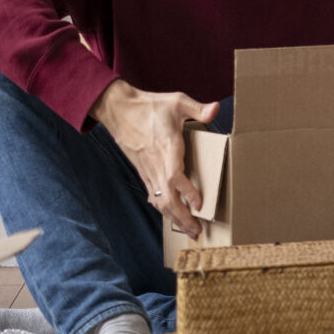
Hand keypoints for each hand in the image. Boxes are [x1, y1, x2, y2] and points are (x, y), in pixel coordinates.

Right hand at [89, 79, 217, 236]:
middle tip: (198, 233)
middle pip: (168, 198)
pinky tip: (171, 216)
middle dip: (183, 218)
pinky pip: (154, 195)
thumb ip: (198, 108)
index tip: (200, 205)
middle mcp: (156, 164)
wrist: (119, 109)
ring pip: (160, 201)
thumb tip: (215, 109)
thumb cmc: (150, 105)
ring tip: (189, 231)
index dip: (188, 192)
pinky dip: (163, 209)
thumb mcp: (177, 101)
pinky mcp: (143, 171)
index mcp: (167, 148)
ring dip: (174, 218)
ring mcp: (148, 170)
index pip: (176, 176)